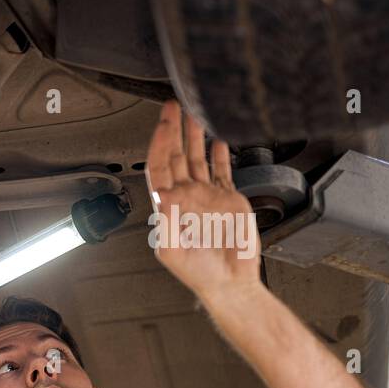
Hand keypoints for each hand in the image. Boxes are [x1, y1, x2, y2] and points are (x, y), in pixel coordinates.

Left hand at [144, 100, 261, 304]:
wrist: (229, 282)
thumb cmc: (198, 272)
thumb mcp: (172, 250)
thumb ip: (165, 222)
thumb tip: (163, 195)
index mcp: (167, 206)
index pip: (159, 166)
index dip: (160, 143)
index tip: (164, 122)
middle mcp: (185, 197)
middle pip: (177, 155)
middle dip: (175, 130)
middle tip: (175, 105)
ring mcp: (206, 196)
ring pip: (198, 158)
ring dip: (196, 136)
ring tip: (195, 112)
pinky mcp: (228, 198)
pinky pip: (222, 170)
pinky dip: (220, 153)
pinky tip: (218, 138)